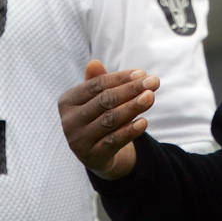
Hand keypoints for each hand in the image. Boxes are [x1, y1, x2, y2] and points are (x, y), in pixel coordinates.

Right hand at [58, 59, 159, 179]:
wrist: (98, 155)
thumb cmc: (99, 117)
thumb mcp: (97, 99)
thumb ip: (98, 82)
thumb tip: (94, 63)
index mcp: (67, 101)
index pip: (97, 85)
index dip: (120, 78)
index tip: (143, 73)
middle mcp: (69, 121)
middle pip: (104, 100)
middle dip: (131, 90)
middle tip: (153, 82)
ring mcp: (78, 141)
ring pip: (110, 120)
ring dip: (133, 107)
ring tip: (151, 97)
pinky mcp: (92, 157)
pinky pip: (114, 141)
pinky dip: (129, 131)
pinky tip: (144, 122)